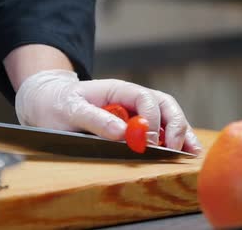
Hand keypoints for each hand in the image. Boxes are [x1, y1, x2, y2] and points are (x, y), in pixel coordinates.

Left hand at [15, 69, 201, 153]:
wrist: (49, 103)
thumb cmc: (59, 103)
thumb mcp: (71, 110)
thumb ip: (95, 119)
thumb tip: (122, 132)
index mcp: (119, 90)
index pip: (145, 99)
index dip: (151, 120)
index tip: (149, 142)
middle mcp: (132, 99)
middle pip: (165, 106)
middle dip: (176, 125)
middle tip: (177, 148)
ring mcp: (136, 112)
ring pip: (168, 117)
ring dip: (182, 133)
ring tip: (192, 151)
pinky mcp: (136, 127)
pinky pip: (161, 130)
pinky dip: (176, 139)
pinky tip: (186, 151)